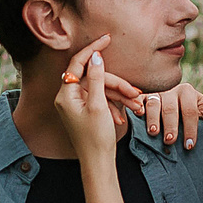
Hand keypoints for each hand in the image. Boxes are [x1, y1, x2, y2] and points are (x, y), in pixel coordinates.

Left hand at [56, 37, 127, 160]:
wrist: (98, 163)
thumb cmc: (96, 138)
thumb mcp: (99, 105)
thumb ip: (96, 79)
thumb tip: (95, 56)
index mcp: (66, 95)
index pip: (78, 63)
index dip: (93, 50)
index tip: (107, 39)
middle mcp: (69, 98)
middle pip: (95, 78)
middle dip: (117, 84)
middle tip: (135, 93)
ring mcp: (77, 104)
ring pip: (101, 90)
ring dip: (120, 96)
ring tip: (137, 105)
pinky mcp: (86, 111)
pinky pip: (102, 100)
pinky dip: (115, 105)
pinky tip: (125, 115)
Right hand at [105, 75, 202, 149]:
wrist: (178, 107)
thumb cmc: (192, 113)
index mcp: (188, 92)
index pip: (190, 111)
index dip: (190, 129)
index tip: (189, 146)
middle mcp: (171, 91)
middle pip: (171, 108)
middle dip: (171, 126)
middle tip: (170, 141)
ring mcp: (156, 95)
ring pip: (154, 104)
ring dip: (153, 118)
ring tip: (154, 133)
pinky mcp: (142, 98)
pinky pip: (139, 100)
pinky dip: (137, 106)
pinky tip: (137, 115)